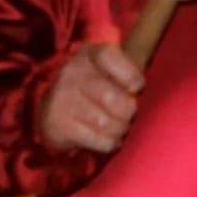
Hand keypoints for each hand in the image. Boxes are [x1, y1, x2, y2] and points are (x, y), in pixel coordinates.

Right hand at [39, 39, 143, 153]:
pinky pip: (99, 140)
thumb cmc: (95, 86)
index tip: (137, 87)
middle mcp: (72, 72)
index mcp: (89, 54)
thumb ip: (131, 71)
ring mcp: (63, 97)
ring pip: (106, 123)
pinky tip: (108, 137)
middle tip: (128, 115)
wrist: (54, 106)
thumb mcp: (110, 68)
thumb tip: (142, 88)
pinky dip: (110, 142)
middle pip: (112, 97)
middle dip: (128, 112)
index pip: (110, 57)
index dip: (130, 75)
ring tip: (119, 127)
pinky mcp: (59, 123)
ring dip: (120, 129)